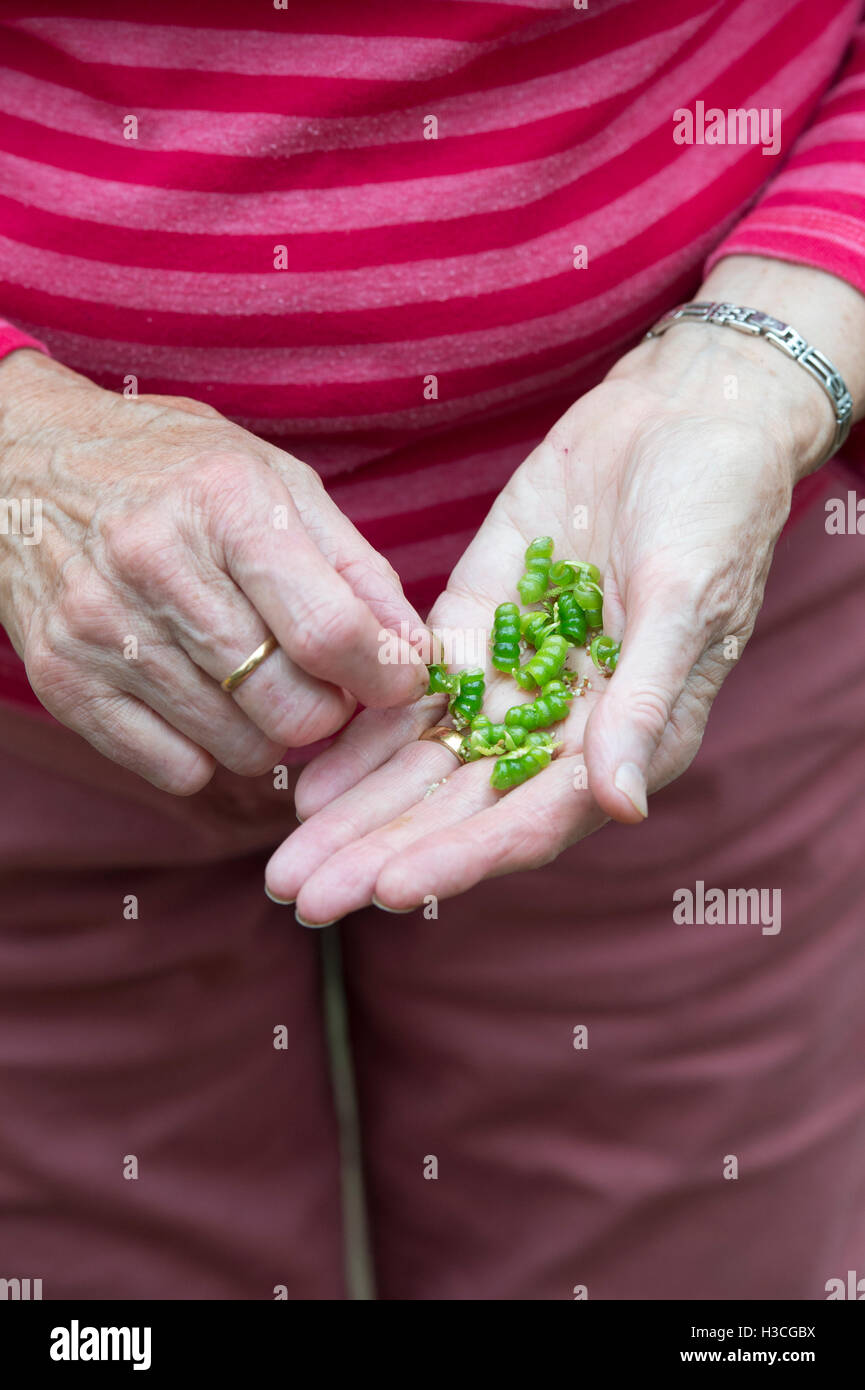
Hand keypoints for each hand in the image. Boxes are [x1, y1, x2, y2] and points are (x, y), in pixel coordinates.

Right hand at [0, 350, 426, 791]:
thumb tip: (415, 654)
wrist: (23, 463)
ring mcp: (100, 629)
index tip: (393, 680)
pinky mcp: (63, 681)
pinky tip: (202, 698)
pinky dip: (207, 751)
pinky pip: (177, 770)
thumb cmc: (173, 471)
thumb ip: (356, 569)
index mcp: (224, 503)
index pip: (328, 631)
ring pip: (240, 749)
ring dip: (271, 732)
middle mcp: (155, 565)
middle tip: (320, 681)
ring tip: (256, 679)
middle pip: (287, 705)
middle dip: (328, 712)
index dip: (383, 675)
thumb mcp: (277, 482)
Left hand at [264, 259, 863, 922]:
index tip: (390, 888)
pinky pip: (414, 696)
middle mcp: (565, 728)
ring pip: (427, 764)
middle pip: (462, 809)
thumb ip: (649, 701)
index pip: (534, 819)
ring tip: (284, 862)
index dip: (462, 856)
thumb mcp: (688, 599)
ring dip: (359, 814)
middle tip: (300, 899)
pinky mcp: (477, 629)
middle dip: (381, 854)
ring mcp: (516, 680)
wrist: (683, 416)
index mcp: (629, 740)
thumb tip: (621, 804)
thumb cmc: (714, 508)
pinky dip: (365, 737)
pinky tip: (310, 778)